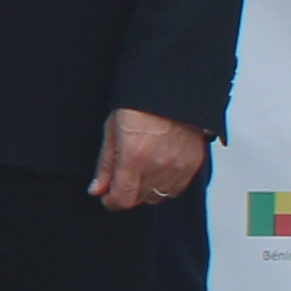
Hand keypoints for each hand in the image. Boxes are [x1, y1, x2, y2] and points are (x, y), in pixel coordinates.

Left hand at [94, 108, 209, 212]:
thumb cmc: (140, 104)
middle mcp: (158, 166)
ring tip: (144, 169)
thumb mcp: (113, 130)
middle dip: (128, 192)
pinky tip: (160, 167)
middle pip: (140, 199)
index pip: (123, 199)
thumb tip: (97, 190)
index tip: (108, 198)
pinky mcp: (193, 163)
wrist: (172, 87)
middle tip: (124, 178)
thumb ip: (105, 165)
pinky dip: (167, 183)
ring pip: (160, 196)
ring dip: (149, 189)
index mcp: (134, 157)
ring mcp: (179, 166)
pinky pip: (178, 188)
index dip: (112, 202)